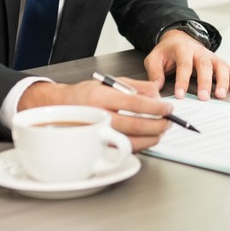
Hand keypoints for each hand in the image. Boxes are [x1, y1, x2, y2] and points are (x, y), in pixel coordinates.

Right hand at [16, 77, 172, 150]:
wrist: (60, 108)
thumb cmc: (86, 94)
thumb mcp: (110, 81)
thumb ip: (136, 86)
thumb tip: (158, 95)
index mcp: (101, 96)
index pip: (136, 103)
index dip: (157, 107)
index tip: (168, 108)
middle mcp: (98, 116)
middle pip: (136, 124)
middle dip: (159, 124)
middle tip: (169, 121)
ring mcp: (98, 134)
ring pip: (132, 141)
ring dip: (152, 137)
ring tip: (161, 130)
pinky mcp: (98, 146)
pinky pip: (124, 149)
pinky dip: (140, 145)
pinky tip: (147, 138)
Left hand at [144, 30, 229, 100]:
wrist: (179, 40)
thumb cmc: (168, 52)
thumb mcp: (154, 58)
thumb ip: (154, 72)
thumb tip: (156, 87)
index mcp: (182, 49)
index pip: (184, 64)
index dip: (182, 80)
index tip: (180, 95)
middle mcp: (199, 51)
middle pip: (204, 65)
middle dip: (205, 82)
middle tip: (203, 97)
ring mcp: (210, 56)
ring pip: (220, 66)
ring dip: (222, 81)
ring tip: (220, 95)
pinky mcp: (218, 62)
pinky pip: (229, 68)